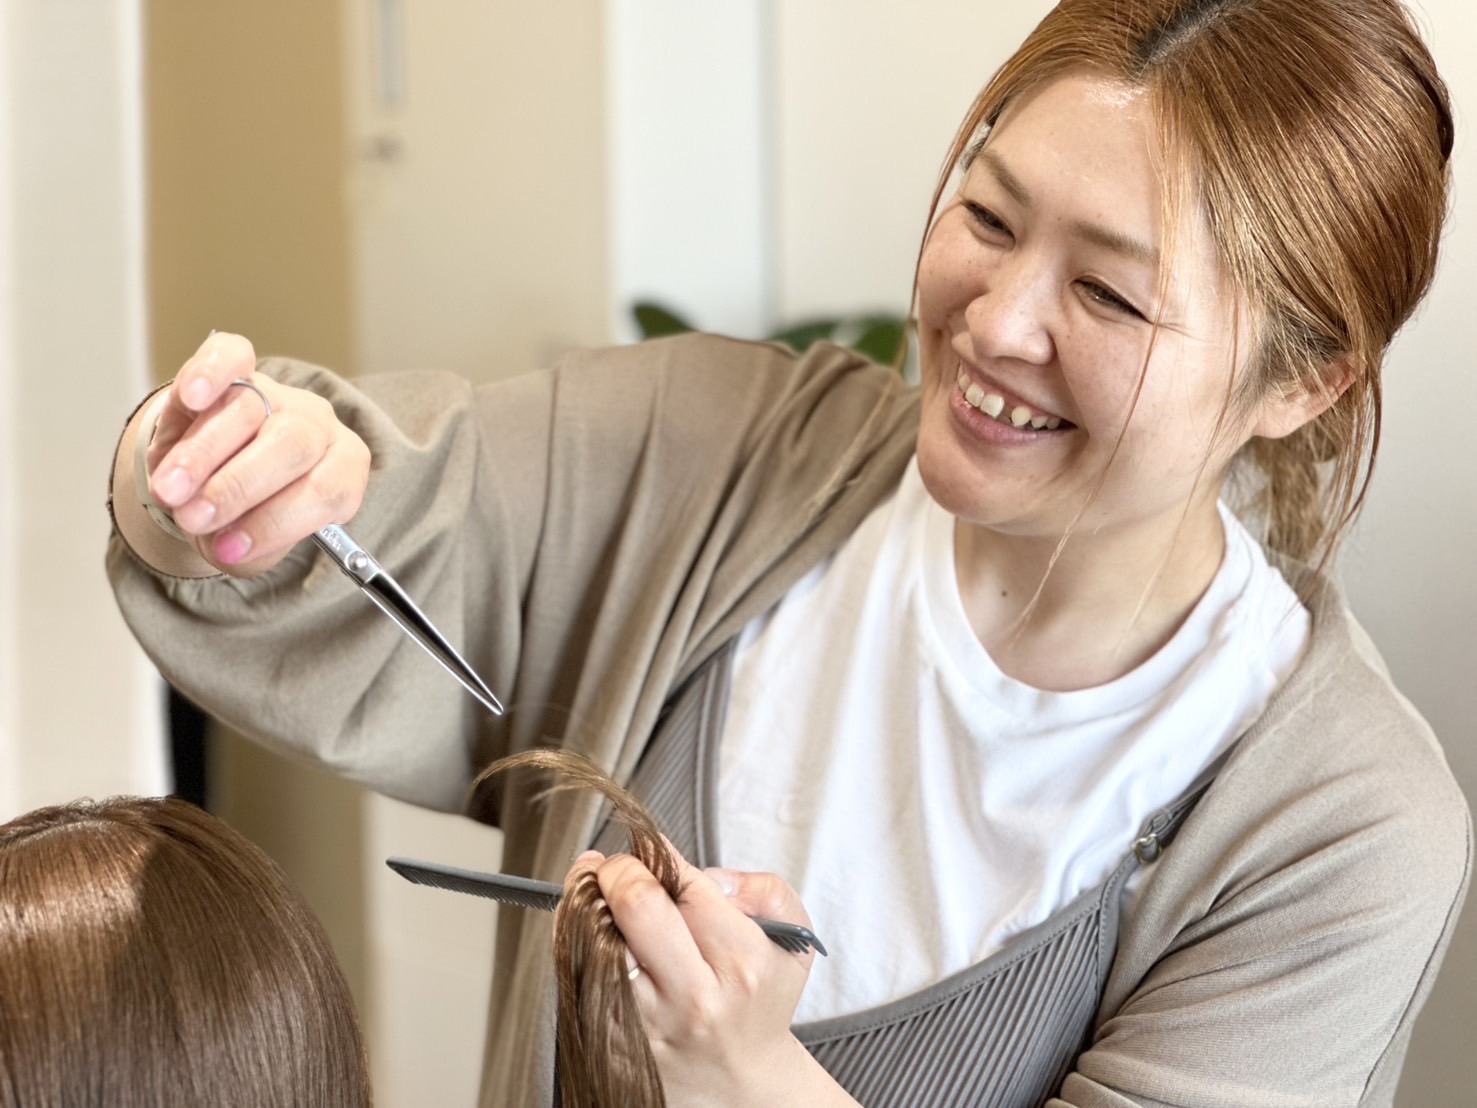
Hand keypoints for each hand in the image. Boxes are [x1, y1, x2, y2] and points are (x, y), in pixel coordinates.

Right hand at [143, 333, 370, 575]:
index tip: (228, 549)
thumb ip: (247, 544)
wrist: (214, 475)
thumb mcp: (254, 539)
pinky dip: (211, 373)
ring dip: (203, 455)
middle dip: (237, 488)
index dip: (276, 523)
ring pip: (248, 410)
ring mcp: (278, 391)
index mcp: (341, 469)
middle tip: (194, 518)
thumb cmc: (246, 512)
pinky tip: (192, 396)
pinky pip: (231, 355)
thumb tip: (224, 544)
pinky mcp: (237, 366)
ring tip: (170, 491)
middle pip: (291, 445)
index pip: (328, 491)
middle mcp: (318, 425)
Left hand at [568, 850, 857, 1107]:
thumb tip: (704, 875)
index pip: (683, 884)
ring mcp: (650, 1024)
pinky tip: (590, 934)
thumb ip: (764, 889)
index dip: (655, 853)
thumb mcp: (792, 938)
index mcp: (740, 961)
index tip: (647, 849)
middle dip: (615, 869)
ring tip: (596, 894)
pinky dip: (576, 944)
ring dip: (586, 905)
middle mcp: (694, 996)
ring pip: (595, 939)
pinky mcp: (614, 1044)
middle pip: (635, 905)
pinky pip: (578, 976)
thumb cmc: (760, 1000)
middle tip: (612, 867)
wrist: (741, 1081)